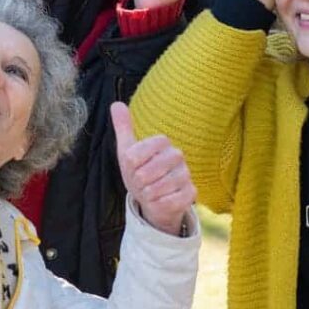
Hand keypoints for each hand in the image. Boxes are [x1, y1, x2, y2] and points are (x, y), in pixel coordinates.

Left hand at [111, 102, 195, 236]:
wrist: (153, 199)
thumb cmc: (140, 172)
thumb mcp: (127, 151)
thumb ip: (123, 128)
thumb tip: (116, 104)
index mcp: (163, 143)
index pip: (137, 153)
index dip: (131, 165)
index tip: (133, 168)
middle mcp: (177, 156)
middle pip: (147, 172)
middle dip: (139, 182)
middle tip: (141, 182)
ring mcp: (186, 175)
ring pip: (158, 188)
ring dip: (148, 194)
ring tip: (149, 192)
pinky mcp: (191, 193)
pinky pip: (170, 201)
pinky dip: (159, 204)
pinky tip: (159, 201)